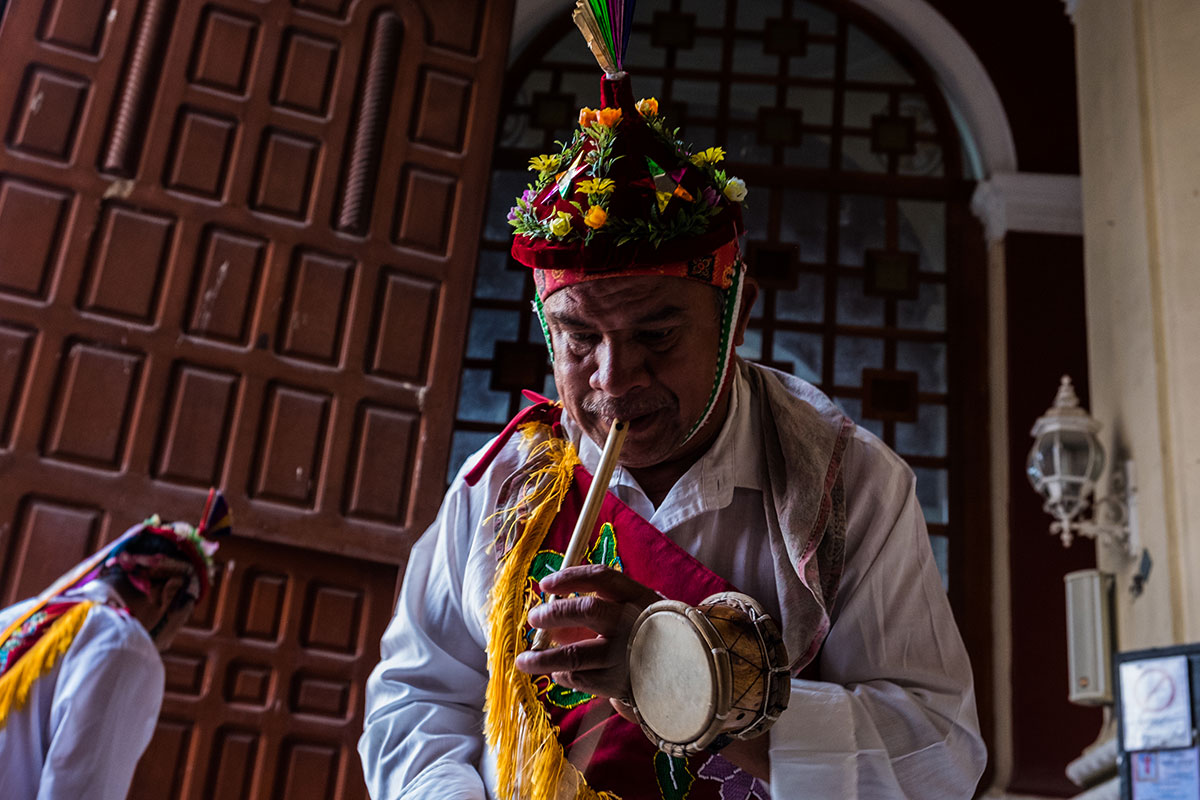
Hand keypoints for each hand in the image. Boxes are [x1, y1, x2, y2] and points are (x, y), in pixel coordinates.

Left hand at [514, 564, 659, 699]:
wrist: (685, 671)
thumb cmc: (645, 632)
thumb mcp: (628, 612)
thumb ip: (592, 612)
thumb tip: (549, 621)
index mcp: (637, 597)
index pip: (601, 577)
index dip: (570, 578)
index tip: (545, 584)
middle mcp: (632, 623)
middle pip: (587, 611)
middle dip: (554, 613)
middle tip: (534, 618)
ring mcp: (626, 655)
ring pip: (576, 655)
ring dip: (544, 658)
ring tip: (523, 661)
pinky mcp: (620, 683)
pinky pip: (581, 679)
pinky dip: (563, 676)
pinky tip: (556, 673)